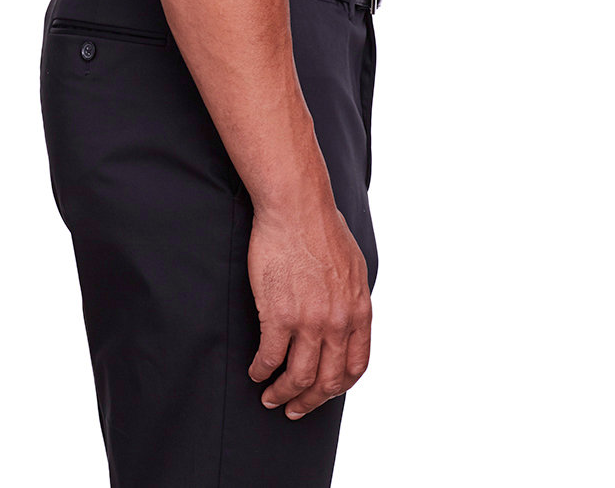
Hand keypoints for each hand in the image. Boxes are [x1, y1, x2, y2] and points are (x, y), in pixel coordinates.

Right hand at [246, 201, 371, 418]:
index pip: (356, 366)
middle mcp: (338, 322)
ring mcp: (309, 321)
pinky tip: (256, 371)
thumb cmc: (321, 228)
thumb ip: (351, 299)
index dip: (339, 387)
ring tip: (270, 397)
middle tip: (294, 408)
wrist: (296, 206)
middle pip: (328, 381)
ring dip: (283, 394)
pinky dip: (261, 370)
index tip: (324, 392)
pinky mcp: (279, 315)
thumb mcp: (353, 267)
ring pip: (299, 377)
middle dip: (310, 401)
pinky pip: (270, 357)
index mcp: (359, 310)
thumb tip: (346, 320)